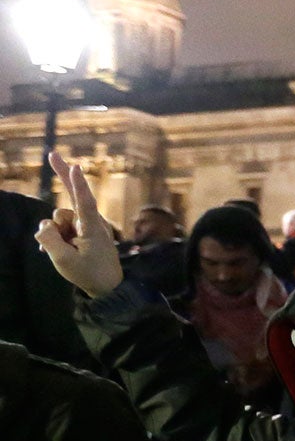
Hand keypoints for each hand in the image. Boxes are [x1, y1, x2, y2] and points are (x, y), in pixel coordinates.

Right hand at [34, 152, 124, 298]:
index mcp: (92, 227)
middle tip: (52, 154)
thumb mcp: (64, 260)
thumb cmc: (88, 273)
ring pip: (58, 219)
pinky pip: (59, 228)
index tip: (75, 167)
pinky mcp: (80, 232)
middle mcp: (90, 222)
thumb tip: (43, 227)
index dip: (77, 184)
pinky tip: (55, 251)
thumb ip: (49, 240)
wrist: (106, 287)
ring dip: (55, 233)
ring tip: (66, 251)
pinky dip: (54, 237)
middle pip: (72, 196)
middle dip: (62, 175)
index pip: (84, 202)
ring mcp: (85, 226)